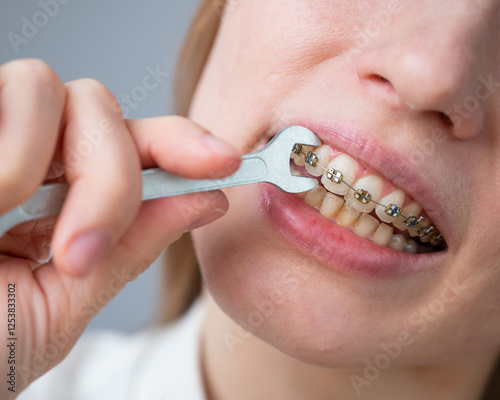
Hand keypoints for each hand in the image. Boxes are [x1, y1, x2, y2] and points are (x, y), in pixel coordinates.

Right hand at [0, 59, 240, 396]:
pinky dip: (7, 154)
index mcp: (62, 198)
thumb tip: (207, 200)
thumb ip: (131, 248)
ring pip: (48, 87)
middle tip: (79, 250)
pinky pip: (4, 92)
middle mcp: (27, 154)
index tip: (225, 162)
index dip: (184, 144)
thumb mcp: (59, 305)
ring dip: (39, 162)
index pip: (136, 146)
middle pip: (103, 110)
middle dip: (110, 178)